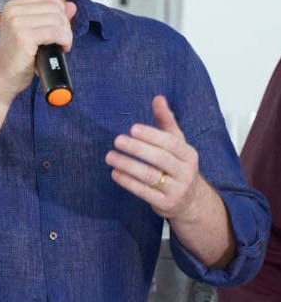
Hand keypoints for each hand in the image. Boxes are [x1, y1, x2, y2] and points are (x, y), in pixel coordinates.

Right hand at [0, 0, 75, 102]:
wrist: (2, 77)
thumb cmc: (17, 57)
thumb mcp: (34, 32)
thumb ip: (52, 16)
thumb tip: (71, 5)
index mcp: (13, 6)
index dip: (59, 9)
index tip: (57, 25)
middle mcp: (13, 11)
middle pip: (55, 7)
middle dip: (64, 25)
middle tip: (60, 40)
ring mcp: (17, 23)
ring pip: (58, 20)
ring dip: (66, 35)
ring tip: (60, 46)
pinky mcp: (24, 36)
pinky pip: (56, 33)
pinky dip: (64, 41)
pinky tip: (60, 49)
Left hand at [105, 95, 206, 217]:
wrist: (191, 201)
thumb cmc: (178, 165)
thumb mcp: (177, 144)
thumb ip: (166, 122)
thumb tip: (158, 98)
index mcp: (189, 155)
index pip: (171, 143)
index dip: (152, 135)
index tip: (132, 129)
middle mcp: (186, 172)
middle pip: (160, 159)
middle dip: (137, 149)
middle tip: (117, 141)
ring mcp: (177, 189)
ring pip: (150, 176)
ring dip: (128, 165)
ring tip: (110, 156)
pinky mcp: (166, 204)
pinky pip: (144, 192)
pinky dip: (128, 182)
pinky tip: (115, 173)